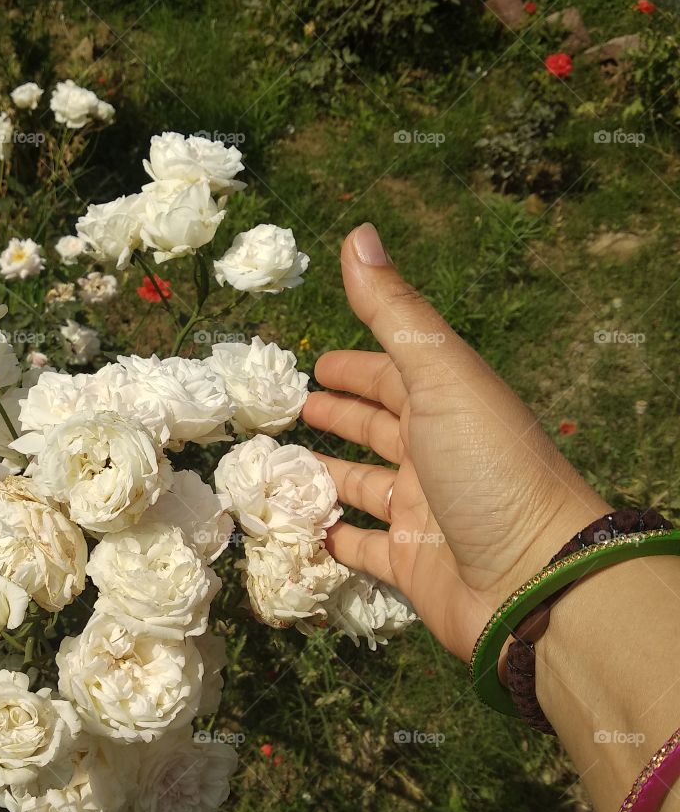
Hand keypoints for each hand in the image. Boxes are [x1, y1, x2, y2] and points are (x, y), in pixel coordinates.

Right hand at [302, 224, 611, 661]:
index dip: (356, 367)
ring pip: (364, 486)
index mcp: (448, 405)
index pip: (395, 375)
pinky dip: (332, 537)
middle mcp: (436, 455)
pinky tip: (302, 528)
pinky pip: (360, 547)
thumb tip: (357, 234)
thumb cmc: (488, 466)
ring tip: (279, 464)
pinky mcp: (411, 564)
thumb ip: (395, 312)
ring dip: (326, 474)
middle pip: (380, 427)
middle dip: (340, 414)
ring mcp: (423, 512)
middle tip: (293, 407)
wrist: (532, 578)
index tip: (314, 362)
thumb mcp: (442, 376)